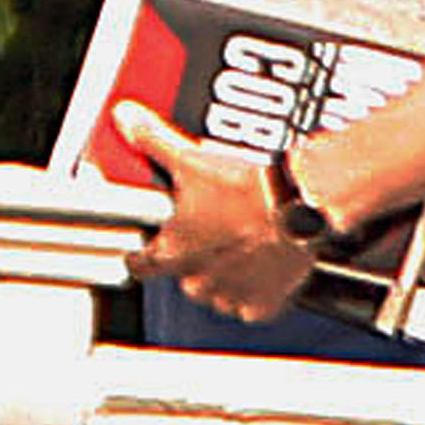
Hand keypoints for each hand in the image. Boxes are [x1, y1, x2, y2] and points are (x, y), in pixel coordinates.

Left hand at [114, 102, 313, 322]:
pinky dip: (255, 287)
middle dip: (195, 256)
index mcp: (172, 251)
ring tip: (240, 241)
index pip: (139, 264)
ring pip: (217, 291)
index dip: (141, 253)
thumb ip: (152, 140)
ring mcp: (230, 295)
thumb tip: (126, 120)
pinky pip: (251, 304)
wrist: (297, 204)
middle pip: (183, 275)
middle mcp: (197, 280)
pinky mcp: (262, 304)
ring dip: (224, 272)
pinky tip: (262, 260)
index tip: (144, 249)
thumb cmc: (247, 190)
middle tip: (214, 229)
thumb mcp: (191, 158)